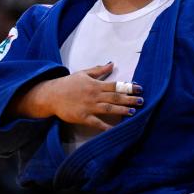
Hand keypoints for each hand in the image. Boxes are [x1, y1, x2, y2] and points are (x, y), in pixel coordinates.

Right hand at [12, 63, 142, 129]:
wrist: (51, 95)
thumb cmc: (68, 84)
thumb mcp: (83, 73)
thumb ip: (99, 70)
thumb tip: (112, 63)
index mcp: (95, 84)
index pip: (115, 85)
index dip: (128, 87)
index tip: (139, 88)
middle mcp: (94, 95)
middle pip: (115, 97)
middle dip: (129, 99)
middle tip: (141, 101)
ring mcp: (89, 107)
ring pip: (109, 109)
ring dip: (122, 111)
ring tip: (133, 112)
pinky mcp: (83, 117)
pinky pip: (97, 123)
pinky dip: (107, 127)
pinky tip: (116, 130)